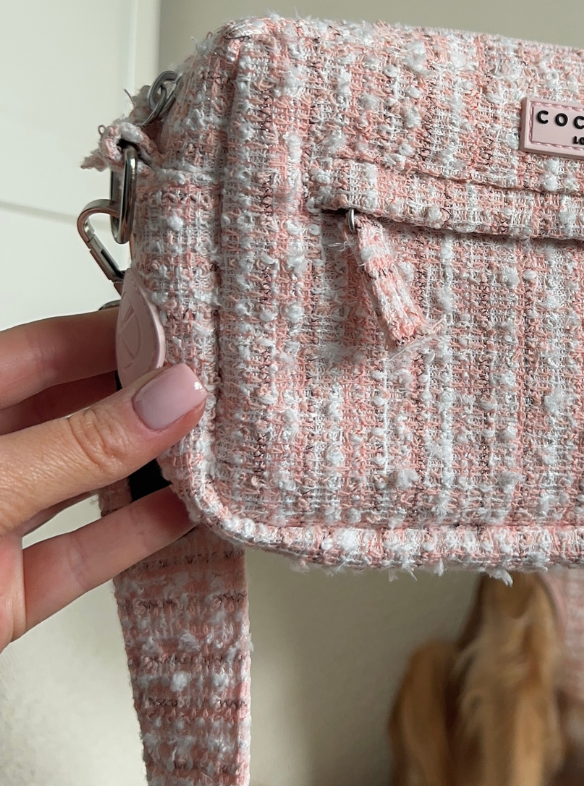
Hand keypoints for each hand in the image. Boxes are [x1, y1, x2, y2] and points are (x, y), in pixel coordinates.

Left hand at [0, 308, 204, 652]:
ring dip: (152, 467)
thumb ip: (76, 445)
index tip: (189, 334)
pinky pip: (85, 554)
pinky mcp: (7, 594)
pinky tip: (184, 512)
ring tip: (215, 444)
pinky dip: (137, 536)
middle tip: (218, 388)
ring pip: (86, 482)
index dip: (119, 335)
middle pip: (76, 412)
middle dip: (149, 400)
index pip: (46, 348)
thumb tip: (169, 397)